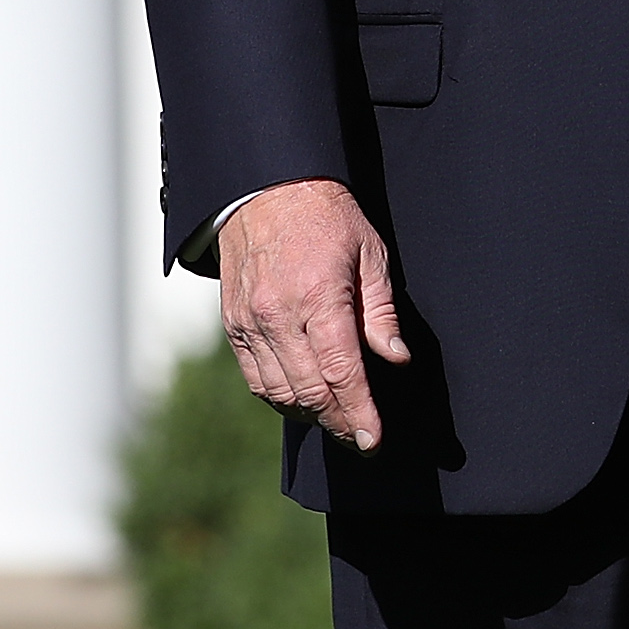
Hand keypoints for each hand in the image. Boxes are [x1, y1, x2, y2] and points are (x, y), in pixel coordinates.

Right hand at [217, 178, 408, 453]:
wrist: (268, 188)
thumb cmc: (329, 217)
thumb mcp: (371, 254)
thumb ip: (381, 313)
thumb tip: (396, 359)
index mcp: (319, 297)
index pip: (341, 372)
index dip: (358, 412)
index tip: (373, 440)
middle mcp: (278, 316)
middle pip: (309, 391)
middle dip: (338, 421)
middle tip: (361, 437)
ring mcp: (249, 323)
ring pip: (278, 392)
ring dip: (309, 414)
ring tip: (337, 420)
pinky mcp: (232, 325)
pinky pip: (255, 378)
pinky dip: (279, 396)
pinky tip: (302, 400)